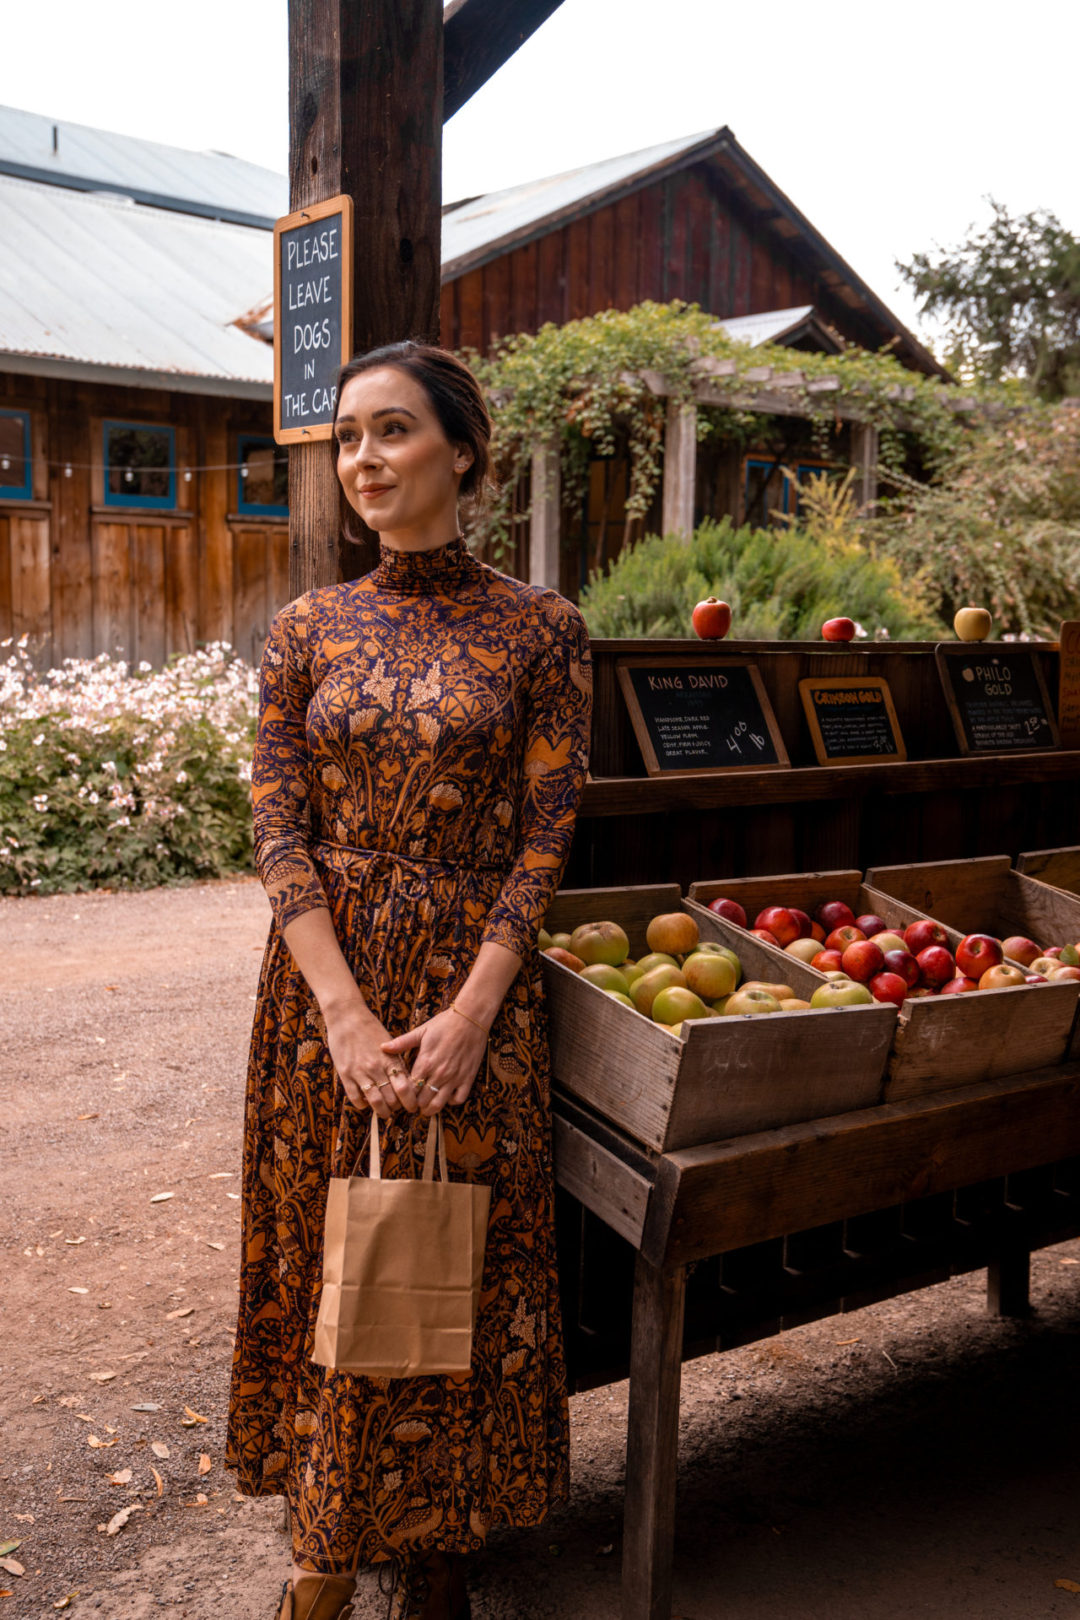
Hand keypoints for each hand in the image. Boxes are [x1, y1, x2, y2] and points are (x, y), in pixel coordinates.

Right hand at [323, 1000, 419, 1119]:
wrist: (347, 1016)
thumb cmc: (370, 1028)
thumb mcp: (388, 1043)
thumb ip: (396, 1061)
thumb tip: (405, 1081)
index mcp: (390, 1059)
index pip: (405, 1087)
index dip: (410, 1101)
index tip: (412, 1106)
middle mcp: (377, 1067)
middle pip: (392, 1098)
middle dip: (397, 1108)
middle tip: (398, 1110)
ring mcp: (360, 1072)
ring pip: (375, 1101)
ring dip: (382, 1111)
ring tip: (384, 1113)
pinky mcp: (345, 1074)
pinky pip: (355, 1097)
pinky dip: (362, 1104)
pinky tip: (365, 1103)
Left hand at [380, 1007, 487, 1115]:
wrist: (471, 1018)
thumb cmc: (444, 1023)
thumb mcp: (421, 1031)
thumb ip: (401, 1042)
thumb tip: (382, 1047)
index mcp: (425, 1063)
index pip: (409, 1089)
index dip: (404, 1095)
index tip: (402, 1094)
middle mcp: (439, 1074)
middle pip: (422, 1101)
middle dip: (415, 1104)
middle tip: (412, 1102)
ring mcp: (454, 1078)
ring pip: (438, 1105)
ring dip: (430, 1108)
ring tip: (426, 1106)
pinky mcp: (468, 1078)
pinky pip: (458, 1099)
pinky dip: (451, 1101)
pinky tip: (446, 1095)